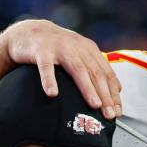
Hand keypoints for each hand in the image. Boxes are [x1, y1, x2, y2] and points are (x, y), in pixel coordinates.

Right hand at [1, 20, 121, 118]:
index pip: (107, 73)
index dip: (114, 93)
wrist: (28, 32)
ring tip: (94, 104)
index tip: (118, 112)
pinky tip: (52, 93)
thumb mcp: (79, 55)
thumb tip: (117, 90)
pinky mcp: (41, 51)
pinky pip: (46, 67)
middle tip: (109, 114)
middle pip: (95, 73)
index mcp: (89, 50)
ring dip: (87, 88)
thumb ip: (96, 70)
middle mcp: (78, 47)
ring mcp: (60, 48)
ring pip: (77, 69)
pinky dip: (49, 80)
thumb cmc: (56, 49)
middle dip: (105, 95)